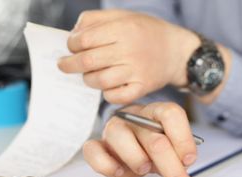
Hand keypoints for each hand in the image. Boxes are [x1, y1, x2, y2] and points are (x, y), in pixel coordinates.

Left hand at [57, 10, 200, 104]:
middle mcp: (130, 50)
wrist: (177, 52)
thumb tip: (73, 36)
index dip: (72, 44)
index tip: (71, 47)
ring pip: (99, 81)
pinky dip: (107, 94)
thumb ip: (95, 20)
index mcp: (123, 29)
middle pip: (87, 62)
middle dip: (69, 65)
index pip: (84, 40)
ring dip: (88, 79)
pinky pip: (116, 97)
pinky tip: (107, 86)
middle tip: (64, 65)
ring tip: (88, 75)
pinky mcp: (142, 88)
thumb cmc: (147, 33)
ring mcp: (137, 71)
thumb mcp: (123, 15)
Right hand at [83, 102, 197, 176]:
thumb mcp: (172, 147)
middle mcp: (135, 117)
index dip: (183, 140)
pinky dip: (107, 166)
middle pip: (155, 140)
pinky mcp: (97, 144)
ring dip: (137, 161)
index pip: (171, 115)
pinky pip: (93, 151)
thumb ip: (179, 153)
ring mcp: (114, 129)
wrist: (129, 144)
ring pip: (121, 139)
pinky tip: (120, 172)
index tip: (189, 161)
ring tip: (145, 170)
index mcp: (157, 113)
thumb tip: (184, 164)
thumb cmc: (152, 145)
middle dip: (173, 170)